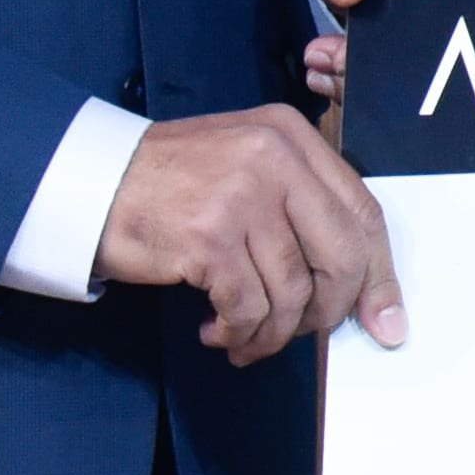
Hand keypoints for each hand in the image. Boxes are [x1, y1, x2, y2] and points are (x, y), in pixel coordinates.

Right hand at [93, 104, 408, 364]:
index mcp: (292, 136)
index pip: (363, 212)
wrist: (89, 182)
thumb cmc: (171, 185)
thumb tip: (365, 291)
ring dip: (273, 332)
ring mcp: (242, 195)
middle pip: (341, 256)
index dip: (379, 274)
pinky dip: (239, 333)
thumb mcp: (247, 170)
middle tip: (299, 333)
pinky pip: (249, 307)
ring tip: (244, 337)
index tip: (385, 320)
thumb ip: (303, 214)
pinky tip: (217, 330)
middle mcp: (275, 158)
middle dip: (329, 311)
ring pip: (293, 291)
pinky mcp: (209, 236)